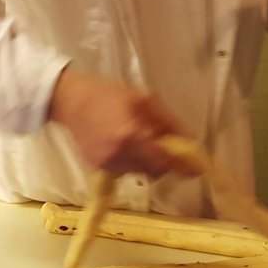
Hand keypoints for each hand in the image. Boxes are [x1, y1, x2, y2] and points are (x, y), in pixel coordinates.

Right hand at [48, 69, 203, 178]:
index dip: (183, 168)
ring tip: (134, 139)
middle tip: (161, 146)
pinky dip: (129, 161)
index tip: (196, 171)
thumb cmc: (110, 95)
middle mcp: (121, 155)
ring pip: (140, 172)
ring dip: (145, 161)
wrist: (71, 101)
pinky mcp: (98, 169)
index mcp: (134, 135)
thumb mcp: (145, 100)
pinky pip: (124, 171)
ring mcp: (108, 164)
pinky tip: (119, 144)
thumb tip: (191, 143)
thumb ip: (169, 124)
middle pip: (155, 171)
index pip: (166, 161)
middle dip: (163, 162)